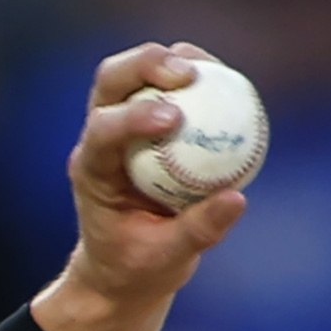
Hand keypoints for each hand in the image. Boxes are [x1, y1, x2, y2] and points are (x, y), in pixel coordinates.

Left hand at [30, 43, 248, 330]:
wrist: (121, 270)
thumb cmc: (136, 268)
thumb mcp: (165, 260)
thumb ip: (198, 230)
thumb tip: (237, 198)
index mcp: (92, 171)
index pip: (102, 131)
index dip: (134, 116)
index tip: (175, 118)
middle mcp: (101, 140)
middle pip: (111, 80)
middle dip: (146, 64)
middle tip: (188, 74)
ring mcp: (123, 126)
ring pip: (136, 74)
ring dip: (173, 60)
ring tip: (212, 70)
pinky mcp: (148, 123)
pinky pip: (171, 88)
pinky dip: (198, 78)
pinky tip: (230, 83)